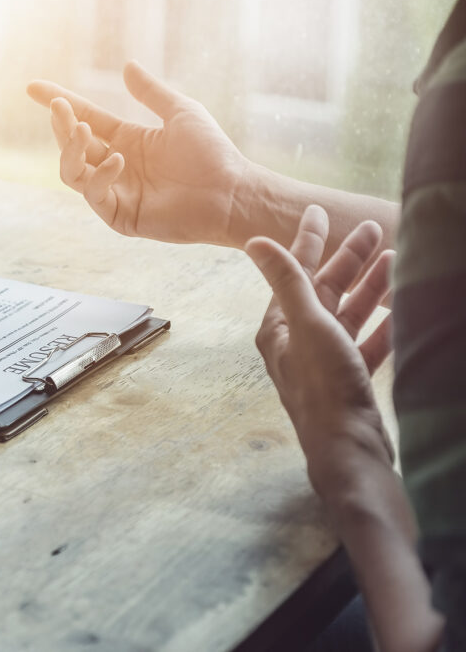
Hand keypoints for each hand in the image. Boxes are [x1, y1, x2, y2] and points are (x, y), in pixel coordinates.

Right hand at [27, 62, 250, 245]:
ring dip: (71, 150)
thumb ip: (150, 92)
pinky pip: (94, 195)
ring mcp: (115, 192)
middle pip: (72, 145)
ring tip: (81, 130)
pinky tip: (118, 160)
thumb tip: (126, 65)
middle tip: (59, 107)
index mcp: (126, 140)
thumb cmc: (211, 153)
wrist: (230, 193)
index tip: (33, 87)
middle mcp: (115, 166)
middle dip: (61, 125)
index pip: (85, 119)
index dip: (59, 104)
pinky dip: (100, 176)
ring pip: (72, 172)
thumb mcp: (180, 111)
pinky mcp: (120, 216)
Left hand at [246, 205, 395, 495]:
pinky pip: (368, 343)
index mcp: (279, 329)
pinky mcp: (350, 382)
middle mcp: (297, 345)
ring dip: (370, 288)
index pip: (295, 273)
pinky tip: (404, 309)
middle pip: (324, 291)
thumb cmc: (325, 387)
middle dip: (348, 260)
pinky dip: (384, 324)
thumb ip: (287, 281)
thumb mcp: (307, 325)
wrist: (350, 450)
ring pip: (349, 315)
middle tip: (373, 229)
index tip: (320, 210)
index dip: (309, 240)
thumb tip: (256, 243)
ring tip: (395, 260)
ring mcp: (325, 364)